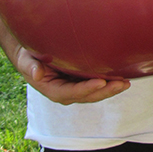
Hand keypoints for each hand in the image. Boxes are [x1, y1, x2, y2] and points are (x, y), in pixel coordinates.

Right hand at [15, 46, 130, 104]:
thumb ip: (30, 67)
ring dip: (111, 89)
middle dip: (106, 91)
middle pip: (88, 96)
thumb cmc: (28, 56)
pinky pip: (97, 84)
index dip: (86, 89)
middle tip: (122, 83)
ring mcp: (75, 88)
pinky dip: (109, 82)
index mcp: (53, 90)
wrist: (31, 55)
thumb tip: (36, 74)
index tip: (101, 82)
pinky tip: (122, 76)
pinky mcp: (81, 81)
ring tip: (126, 82)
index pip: (71, 93)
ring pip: (95, 92)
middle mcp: (66, 92)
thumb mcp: (26, 60)